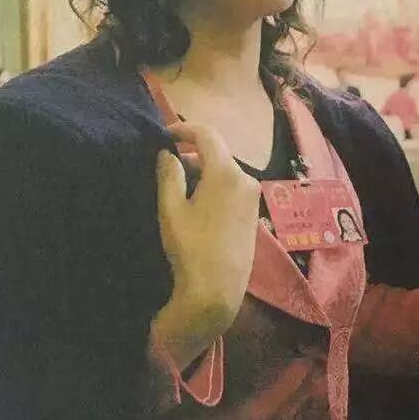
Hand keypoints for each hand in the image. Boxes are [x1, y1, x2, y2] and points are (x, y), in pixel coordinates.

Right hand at [152, 122, 260, 368]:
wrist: (217, 290)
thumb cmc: (190, 248)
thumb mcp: (171, 209)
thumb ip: (168, 174)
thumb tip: (167, 153)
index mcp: (226, 173)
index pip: (207, 135)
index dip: (184, 129)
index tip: (165, 135)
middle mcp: (246, 179)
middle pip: (218, 152)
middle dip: (192, 151)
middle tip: (167, 160)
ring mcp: (253, 197)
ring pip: (225, 170)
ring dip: (203, 169)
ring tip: (179, 181)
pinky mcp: (253, 213)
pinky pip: (232, 186)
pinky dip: (214, 184)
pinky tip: (198, 200)